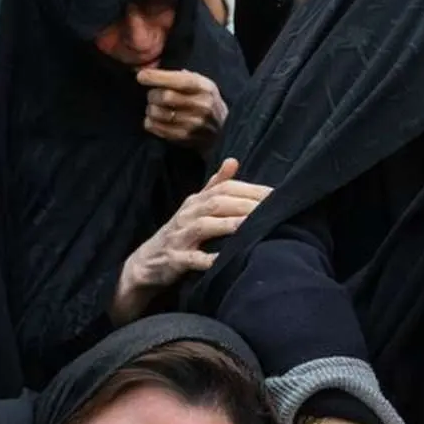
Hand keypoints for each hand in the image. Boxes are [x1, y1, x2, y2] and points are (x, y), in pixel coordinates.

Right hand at [111, 159, 269, 322]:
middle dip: (245, 204)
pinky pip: (192, 258)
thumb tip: (233, 160)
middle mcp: (187, 214)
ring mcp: (179, 237)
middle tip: (272, 209)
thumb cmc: (180, 232)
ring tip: (252, 226)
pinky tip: (225, 259)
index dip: (250, 189)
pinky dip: (208, 259)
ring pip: (204, 226)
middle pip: (217, 203)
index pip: (225, 188)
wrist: (147, 262)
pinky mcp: (175, 259)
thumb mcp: (195, 207)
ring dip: (229, 225)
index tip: (276, 194)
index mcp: (196, 201)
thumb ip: (215, 185)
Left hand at [137, 68, 227, 149]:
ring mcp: (193, 124)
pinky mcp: (185, 137)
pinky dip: (150, 122)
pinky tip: (154, 119)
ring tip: (154, 107)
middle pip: (165, 97)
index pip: (178, 80)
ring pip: (158, 113)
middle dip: (152, 94)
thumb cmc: (206, 100)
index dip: (156, 77)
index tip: (141, 76)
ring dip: (150, 109)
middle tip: (152, 95)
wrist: (223, 129)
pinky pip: (157, 128)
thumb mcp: (201, 83)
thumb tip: (152, 72)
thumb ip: (181, 76)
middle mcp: (201, 105)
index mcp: (204, 87)